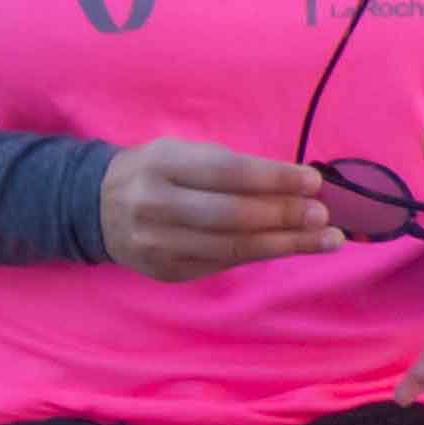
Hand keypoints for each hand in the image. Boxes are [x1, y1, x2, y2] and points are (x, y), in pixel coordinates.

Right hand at [99, 138, 341, 282]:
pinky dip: (263, 254)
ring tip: (326, 239)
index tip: (312, 181)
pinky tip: (293, 248)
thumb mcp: (183, 153)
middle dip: (285, 215)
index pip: (227, 173)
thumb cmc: (157, 173)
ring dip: (287, 244)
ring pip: (232, 247)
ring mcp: (157, 244)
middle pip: (231, 215)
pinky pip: (224, 263)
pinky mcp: (166, 271)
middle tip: (324, 214)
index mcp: (161, 166)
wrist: (96, 207)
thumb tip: (296, 184)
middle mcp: (154, 206)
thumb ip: (231, 167)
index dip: (274, 179)